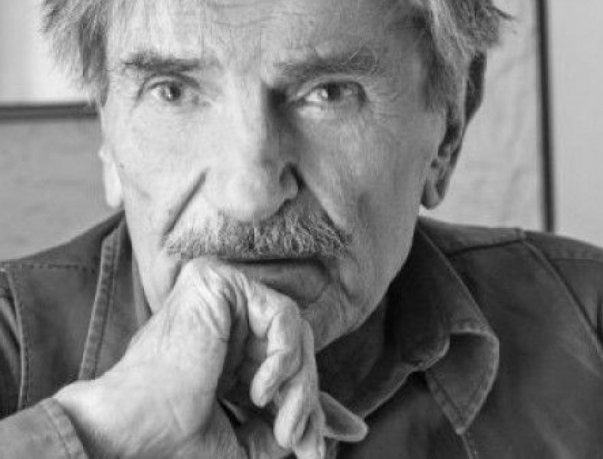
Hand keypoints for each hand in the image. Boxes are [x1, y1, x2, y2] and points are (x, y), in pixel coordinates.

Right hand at [55, 257, 324, 457]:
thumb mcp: (246, 440)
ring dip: (299, 385)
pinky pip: (281, 312)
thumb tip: (341, 435)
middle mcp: (226, 319)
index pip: (285, 361)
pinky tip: (259, 389)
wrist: (131, 432)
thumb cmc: (177, 439)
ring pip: (293, 330)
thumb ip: (288, 425)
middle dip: (306, 398)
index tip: (349, 434)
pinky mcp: (219, 282)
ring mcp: (221, 297)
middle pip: (293, 346)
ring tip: (285, 427)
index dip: (312, 396)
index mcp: (227, 349)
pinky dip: (283, 357)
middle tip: (303, 443)